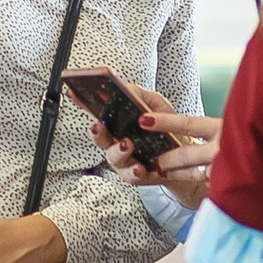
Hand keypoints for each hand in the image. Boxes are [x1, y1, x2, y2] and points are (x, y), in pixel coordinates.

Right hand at [87, 86, 220, 208]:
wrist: (188, 157)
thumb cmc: (168, 130)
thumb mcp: (157, 106)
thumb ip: (140, 95)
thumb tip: (126, 87)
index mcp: (118, 124)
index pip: (97, 111)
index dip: (82, 103)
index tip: (74, 93)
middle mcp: (116, 142)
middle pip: (99, 137)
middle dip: (96, 131)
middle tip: (98, 124)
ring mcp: (124, 160)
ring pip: (113, 157)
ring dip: (118, 150)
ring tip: (127, 144)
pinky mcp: (137, 176)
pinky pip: (131, 175)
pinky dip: (134, 170)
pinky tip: (139, 166)